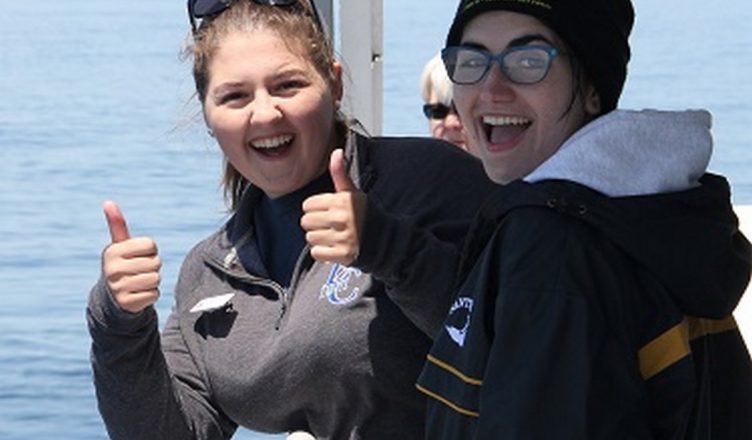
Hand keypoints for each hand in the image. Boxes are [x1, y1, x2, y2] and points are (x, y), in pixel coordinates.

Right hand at [101, 201, 160, 312]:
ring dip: (152, 281)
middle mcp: (112, 269)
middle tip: (139, 270)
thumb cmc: (122, 264)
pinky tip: (138, 293)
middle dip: (152, 266)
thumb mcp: (119, 245)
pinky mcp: (127, 302)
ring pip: (156, 278)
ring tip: (139, 281)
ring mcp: (119, 287)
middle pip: (155, 262)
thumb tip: (108, 202)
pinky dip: (151, 294)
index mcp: (113, 251)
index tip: (138, 255)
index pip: (150, 245)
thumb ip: (117, 224)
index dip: (150, 250)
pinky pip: (154, 294)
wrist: (112, 296)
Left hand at [301, 149, 366, 265]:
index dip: (315, 209)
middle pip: (306, 221)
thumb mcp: (353, 192)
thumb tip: (336, 151)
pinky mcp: (342, 254)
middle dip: (315, 224)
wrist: (384, 239)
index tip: (327, 212)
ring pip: (310, 238)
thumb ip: (340, 173)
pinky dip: (322, 252)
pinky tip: (333, 247)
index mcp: (341, 201)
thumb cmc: (364, 214)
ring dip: (318, 238)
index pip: (307, 205)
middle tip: (329, 225)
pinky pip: (316, 253)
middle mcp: (341, 218)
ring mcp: (342, 237)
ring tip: (332, 236)